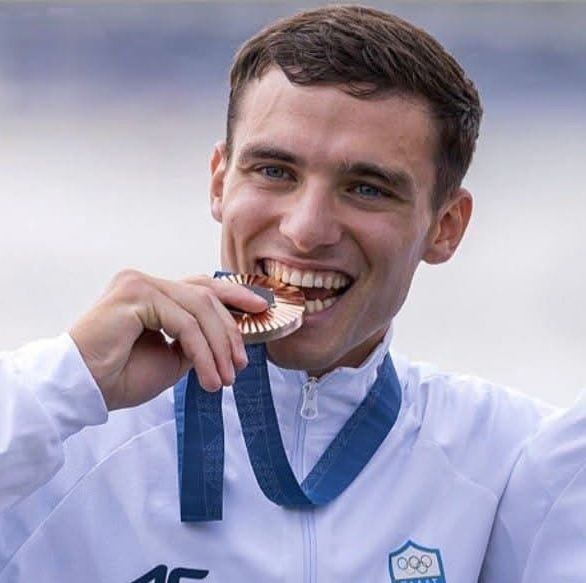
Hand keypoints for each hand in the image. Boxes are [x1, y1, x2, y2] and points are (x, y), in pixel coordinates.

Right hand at [69, 270, 267, 409]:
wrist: (82, 391)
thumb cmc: (119, 376)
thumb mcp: (172, 358)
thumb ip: (197, 341)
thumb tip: (228, 338)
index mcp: (152, 293)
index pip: (201, 287)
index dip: (234, 295)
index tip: (260, 310)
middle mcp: (145, 282)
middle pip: (205, 296)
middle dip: (230, 330)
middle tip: (241, 363)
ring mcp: (138, 284)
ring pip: (199, 308)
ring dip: (218, 347)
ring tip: (225, 378)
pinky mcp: (134, 294)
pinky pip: (183, 322)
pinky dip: (202, 351)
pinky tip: (208, 376)